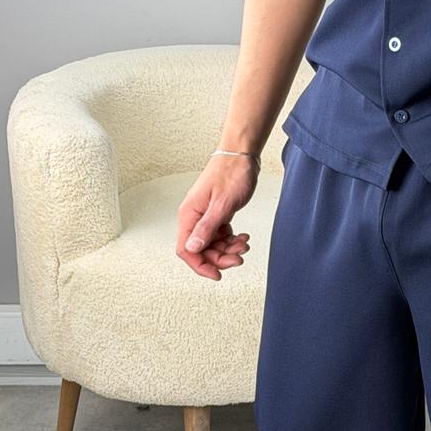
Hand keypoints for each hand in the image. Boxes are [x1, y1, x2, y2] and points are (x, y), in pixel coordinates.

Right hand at [176, 155, 256, 280]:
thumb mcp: (222, 204)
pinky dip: (232, 239)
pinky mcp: (216, 213)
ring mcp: (205, 215)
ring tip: (244, 243)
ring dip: (229, 249)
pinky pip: (220, 235)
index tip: (217, 275)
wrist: (241, 154)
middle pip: (201, 250)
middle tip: (240, 257)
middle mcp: (194, 217)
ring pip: (212, 244)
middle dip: (220, 258)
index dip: (200, 265)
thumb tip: (192, 248)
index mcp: (189, 215)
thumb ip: (207, 227)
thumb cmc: (232, 173)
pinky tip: (242, 236)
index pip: (186, 250)